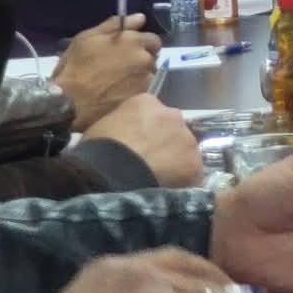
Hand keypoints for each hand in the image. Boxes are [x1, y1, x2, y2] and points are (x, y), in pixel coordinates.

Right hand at [53, 16, 161, 129]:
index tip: (129, 49)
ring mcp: (145, 78)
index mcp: (133, 40)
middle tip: (122, 65)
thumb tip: (140, 17)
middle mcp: (144, 58)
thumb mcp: (87, 38)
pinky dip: (136, 87)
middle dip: (141, 58)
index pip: (153, 39)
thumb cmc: (75, 66)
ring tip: (119, 79)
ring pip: (149, 73)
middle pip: (152, 56)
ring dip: (140, 73)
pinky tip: (120, 91)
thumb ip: (114, 25)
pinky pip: (145, 87)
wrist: (71, 100)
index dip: (142, 44)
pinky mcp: (142, 95)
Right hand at [83, 95, 201, 188]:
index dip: (145, 131)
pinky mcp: (195, 164)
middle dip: (164, 144)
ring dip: (175, 162)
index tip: (138, 144)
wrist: (109, 175)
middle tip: (149, 162)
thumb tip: (124, 138)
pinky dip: (182, 182)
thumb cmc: (96, 151)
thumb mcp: (102, 128)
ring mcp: (187, 139)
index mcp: (146, 103)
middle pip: (172, 130)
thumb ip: (121, 126)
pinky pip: (191, 174)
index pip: (151, 114)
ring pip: (185, 151)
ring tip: (158, 179)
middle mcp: (173, 115)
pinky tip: (166, 190)